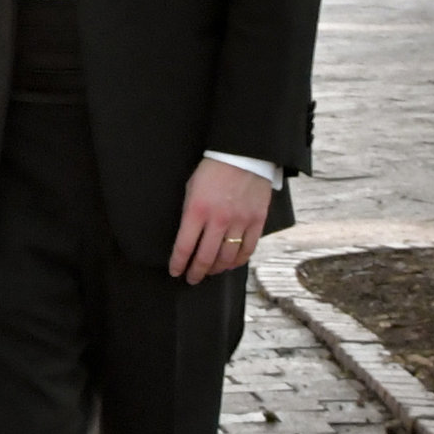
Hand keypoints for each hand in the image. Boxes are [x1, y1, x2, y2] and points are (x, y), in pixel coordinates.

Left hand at [169, 156, 270, 283]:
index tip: (175, 271)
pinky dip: (238, 261)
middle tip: (192, 278)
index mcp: (197, 210)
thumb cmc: (212, 169)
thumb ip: (190, 213)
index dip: (178, 263)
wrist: (243, 154)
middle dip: (196, 272)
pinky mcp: (257, 221)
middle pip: (206, 257)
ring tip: (210, 272)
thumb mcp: (191, 188)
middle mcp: (218, 219)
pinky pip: (248, 249)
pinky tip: (230, 264)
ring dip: (216, 269)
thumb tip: (188, 237)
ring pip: (227, 258)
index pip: (184, 246)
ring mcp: (240, 221)